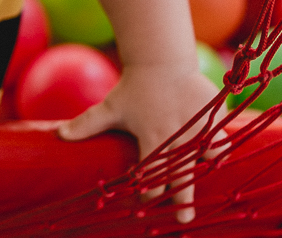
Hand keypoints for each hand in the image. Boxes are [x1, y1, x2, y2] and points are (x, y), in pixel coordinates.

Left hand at [57, 63, 224, 223]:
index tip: (145, 199)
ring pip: (212, 156)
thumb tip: (59, 135)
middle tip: (182, 221)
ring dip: (208, 166)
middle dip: (182, 200)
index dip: (148, 192)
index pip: (151, 176)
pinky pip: (223, 137)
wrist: (161, 60)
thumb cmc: (134, 88)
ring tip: (206, 173)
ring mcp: (201, 126)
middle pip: (183, 176)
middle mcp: (179, 136)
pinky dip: (221, 146)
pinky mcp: (215, 115)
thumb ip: (86, 124)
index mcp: (153, 138)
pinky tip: (217, 153)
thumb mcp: (110, 108)